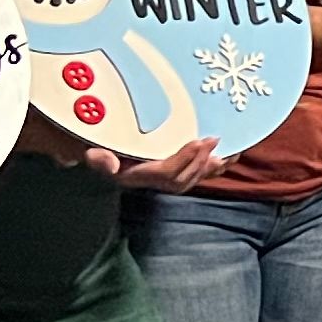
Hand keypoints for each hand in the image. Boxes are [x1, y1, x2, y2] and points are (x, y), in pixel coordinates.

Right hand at [89, 136, 219, 191]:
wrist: (98, 151)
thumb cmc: (97, 145)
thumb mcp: (93, 150)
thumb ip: (98, 158)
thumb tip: (110, 163)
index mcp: (136, 175)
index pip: (165, 173)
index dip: (183, 160)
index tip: (198, 141)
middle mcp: (151, 181)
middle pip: (182, 180)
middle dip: (199, 162)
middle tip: (214, 140)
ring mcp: (162, 179)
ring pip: (191, 180)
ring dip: (210, 167)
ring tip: (228, 152)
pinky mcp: (172, 172)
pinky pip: (195, 175)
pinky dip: (213, 168)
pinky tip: (229, 157)